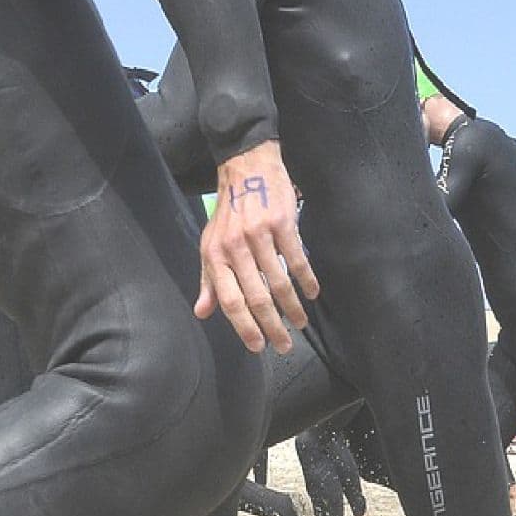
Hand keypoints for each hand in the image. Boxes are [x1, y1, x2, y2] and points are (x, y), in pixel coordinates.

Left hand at [197, 142, 316, 352]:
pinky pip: (297, 259)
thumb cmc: (229, 213)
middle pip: (256, 297)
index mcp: (214, 256)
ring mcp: (259, 235)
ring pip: (278, 282)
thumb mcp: (210, 245)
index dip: (244, 327)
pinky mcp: (282, 223)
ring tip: (300, 323)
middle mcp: (235, 247)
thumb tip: (202, 313)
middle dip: (272, 326)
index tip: (258, 347)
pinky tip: (312, 293)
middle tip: (284, 346)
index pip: (229, 300)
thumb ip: (208, 281)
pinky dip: (306, 280)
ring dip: (292, 308)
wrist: (246, 169)